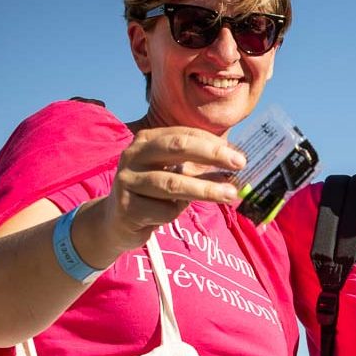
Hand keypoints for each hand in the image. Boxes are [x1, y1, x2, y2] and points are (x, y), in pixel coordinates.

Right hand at [101, 126, 245, 251]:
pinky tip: (168, 214)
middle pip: (176, 148)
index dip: (213, 144)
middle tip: (239, 163)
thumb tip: (236, 163)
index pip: (184, 134)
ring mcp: (127, 180)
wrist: (117, 222)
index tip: (239, 156)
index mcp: (147, 140)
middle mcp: (133, 155)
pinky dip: (175, 213)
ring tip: (230, 195)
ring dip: (205, 190)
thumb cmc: (154, 194)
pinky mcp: (126, 207)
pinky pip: (164, 211)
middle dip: (211, 154)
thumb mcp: (174, 173)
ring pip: (173, 184)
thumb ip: (199, 165)